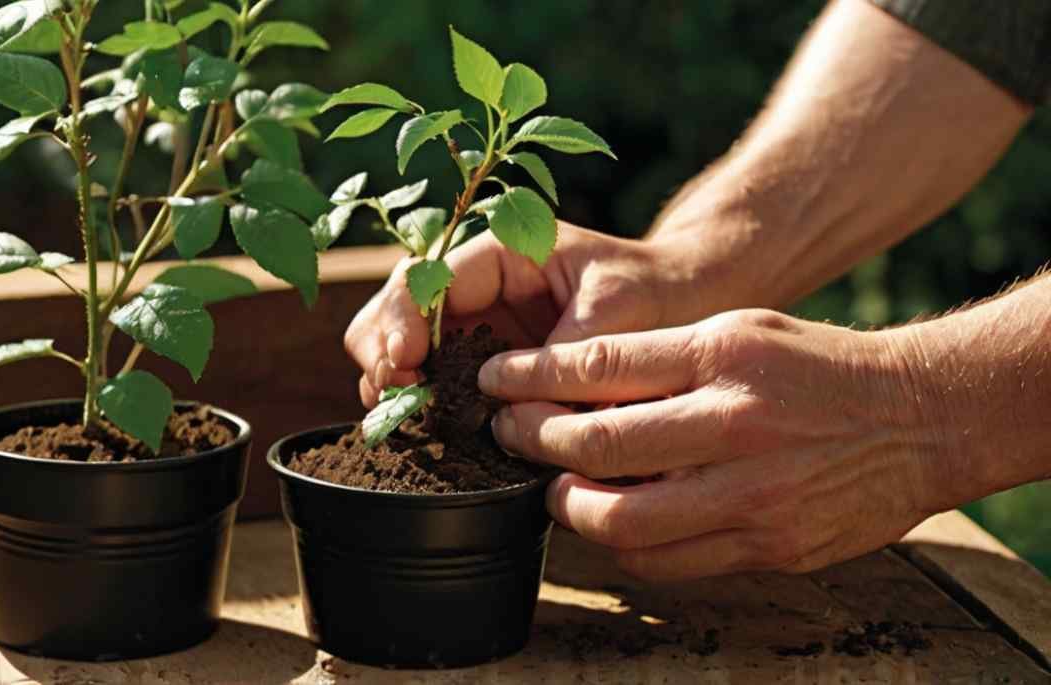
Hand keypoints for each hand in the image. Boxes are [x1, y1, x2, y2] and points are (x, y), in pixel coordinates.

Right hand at [345, 222, 702, 406]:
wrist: (682, 305)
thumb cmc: (653, 292)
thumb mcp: (616, 312)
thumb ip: (566, 355)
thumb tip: (521, 410)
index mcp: (499, 250)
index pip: (425, 275)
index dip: (403, 318)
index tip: (406, 361)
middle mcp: (475, 285)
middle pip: (394, 307)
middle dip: (382, 350)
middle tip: (391, 396)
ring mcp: (474, 324)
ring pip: (400, 344)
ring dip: (392, 380)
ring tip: (399, 417)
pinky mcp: (482, 364)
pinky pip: (432, 380)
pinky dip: (418, 402)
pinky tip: (421, 427)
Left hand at [479, 309, 943, 579]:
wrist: (918, 421)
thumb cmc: (816, 368)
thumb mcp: (739, 332)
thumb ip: (660, 358)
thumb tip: (569, 382)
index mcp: (725, 356)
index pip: (599, 365)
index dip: (531, 377)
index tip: (494, 381)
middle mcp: (737, 424)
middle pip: (598, 443)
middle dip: (533, 440)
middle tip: (508, 434)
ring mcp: (755, 494)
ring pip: (624, 520)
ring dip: (570, 506)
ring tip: (555, 486)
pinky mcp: (770, 547)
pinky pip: (670, 563)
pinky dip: (624, 546)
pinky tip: (610, 521)